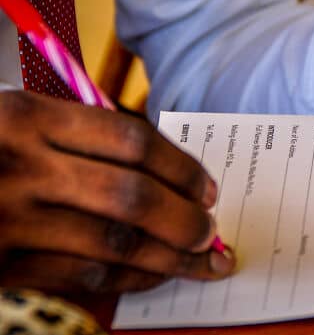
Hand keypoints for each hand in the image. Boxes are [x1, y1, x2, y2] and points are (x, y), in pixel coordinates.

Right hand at [0, 91, 234, 292]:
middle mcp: (20, 166)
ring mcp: (7, 220)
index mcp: (29, 117)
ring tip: (201, 262)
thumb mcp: (19, 121)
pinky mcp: (0, 266)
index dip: (182, 169)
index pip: (132, 141)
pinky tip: (154, 274)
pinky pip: (82, 277)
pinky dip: (129, 278)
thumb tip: (168, 174)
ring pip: (114, 245)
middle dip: (185, 220)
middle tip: (211, 232)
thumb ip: (84, 137)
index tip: (208, 189)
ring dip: (169, 258)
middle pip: (132, 197)